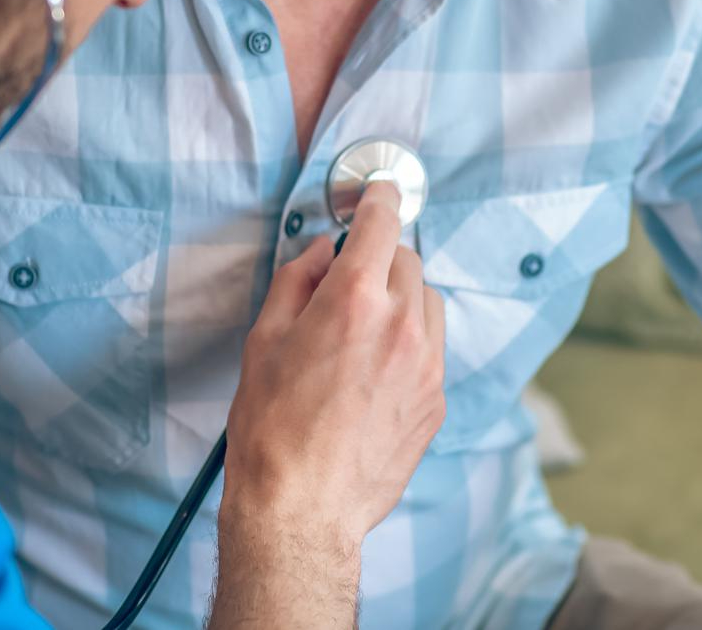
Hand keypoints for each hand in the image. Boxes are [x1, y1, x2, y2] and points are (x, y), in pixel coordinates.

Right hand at [210, 181, 444, 622]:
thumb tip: (321, 253)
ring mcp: (426, 365)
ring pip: (426, 303)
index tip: (379, 192)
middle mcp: (401, 325)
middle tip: (347, 284)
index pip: (381, 223)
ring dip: (401, 300)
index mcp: (354, 300)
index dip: (379, 199)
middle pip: (407, 260)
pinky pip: (430, 348)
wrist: (302, 510)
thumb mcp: (264, 339)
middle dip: (380, 261)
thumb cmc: (270, 428)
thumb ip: (296, 281)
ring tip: (361, 334)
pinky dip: (409, 344)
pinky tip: (373, 374)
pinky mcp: (437, 400)